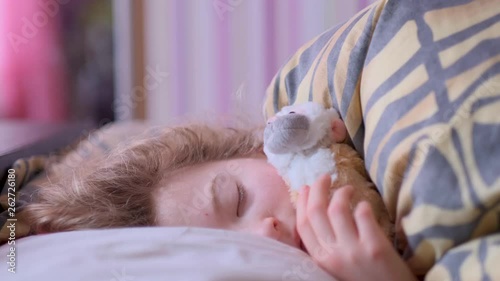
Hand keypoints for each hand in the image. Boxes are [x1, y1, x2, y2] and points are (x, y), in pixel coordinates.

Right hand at [296, 175, 416, 280]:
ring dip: (342, 192)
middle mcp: (333, 255)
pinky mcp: (375, 248)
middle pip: (316, 211)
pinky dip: (363, 205)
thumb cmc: (364, 279)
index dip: (302, 202)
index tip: (306, 188)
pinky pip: (363, 214)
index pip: (303, 224)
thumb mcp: (336, 265)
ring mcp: (353, 251)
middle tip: (325, 177)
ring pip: (337, 208)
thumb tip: (318, 211)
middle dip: (319, 188)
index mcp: (320, 259)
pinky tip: (365, 205)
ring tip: (348, 189)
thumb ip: (327, 244)